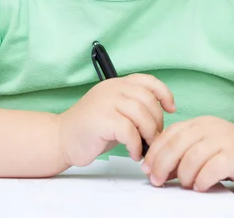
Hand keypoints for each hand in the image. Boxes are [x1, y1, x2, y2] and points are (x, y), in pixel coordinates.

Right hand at [57, 74, 175, 166]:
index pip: (147, 80)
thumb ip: (134, 107)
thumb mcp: (115, 111)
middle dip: (157, 121)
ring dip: (149, 134)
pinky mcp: (103, 119)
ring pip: (142, 114)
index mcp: (117, 84)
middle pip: (148, 100)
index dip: (164, 93)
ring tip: (145, 147)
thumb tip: (161, 117)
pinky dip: (136, 145)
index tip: (171, 108)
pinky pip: (130, 131)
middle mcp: (112, 88)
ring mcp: (107, 102)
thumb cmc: (92, 129)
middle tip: (154, 138)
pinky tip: (133, 153)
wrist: (62, 138)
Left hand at [141, 116, 233, 191]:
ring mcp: (224, 140)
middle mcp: (210, 127)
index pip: (169, 134)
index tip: (146, 168)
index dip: (155, 151)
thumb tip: (156, 169)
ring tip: (185, 184)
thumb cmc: (232, 154)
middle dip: (162, 164)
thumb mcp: (205, 147)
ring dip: (183, 175)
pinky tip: (201, 186)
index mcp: (199, 124)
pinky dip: (202, 179)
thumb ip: (183, 153)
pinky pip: (212, 168)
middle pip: (177, 144)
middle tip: (157, 180)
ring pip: (192, 156)